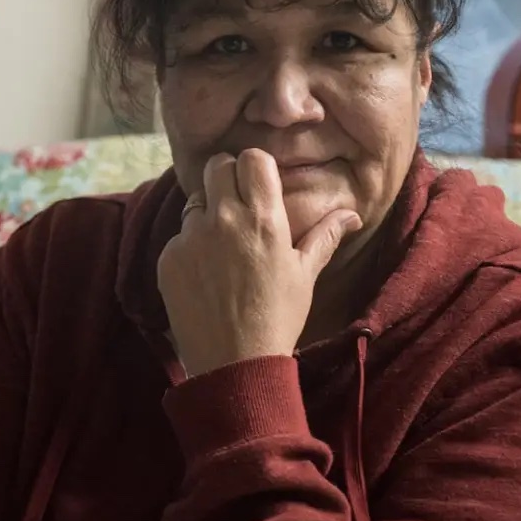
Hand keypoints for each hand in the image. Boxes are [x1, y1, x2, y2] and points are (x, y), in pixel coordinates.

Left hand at [157, 150, 361, 377]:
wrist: (235, 362)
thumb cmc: (278, 316)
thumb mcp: (306, 274)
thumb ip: (325, 236)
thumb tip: (352, 212)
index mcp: (263, 219)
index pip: (251, 158)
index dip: (254, 167)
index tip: (258, 183)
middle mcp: (224, 219)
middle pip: (217, 167)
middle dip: (227, 178)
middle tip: (237, 204)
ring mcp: (190, 237)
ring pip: (195, 201)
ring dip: (207, 214)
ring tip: (222, 247)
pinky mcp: (168, 257)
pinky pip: (179, 237)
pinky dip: (189, 248)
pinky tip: (205, 275)